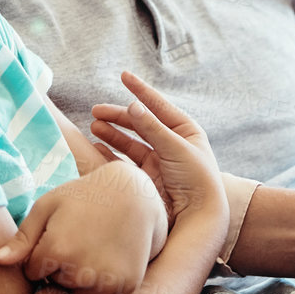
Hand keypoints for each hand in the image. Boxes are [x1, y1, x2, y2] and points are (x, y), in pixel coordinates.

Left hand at [0, 158, 167, 293]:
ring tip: (94, 244)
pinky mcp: (125, 287)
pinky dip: (103, 281)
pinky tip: (109, 254)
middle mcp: (80, 271)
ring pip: (78, 293)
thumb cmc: (85, 196)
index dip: (44, 253)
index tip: (59, 233)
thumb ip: (22, 238)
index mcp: (56, 250)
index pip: (33, 272)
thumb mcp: (49, 206)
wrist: (135, 194)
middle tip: (80, 236)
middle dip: (61, 266)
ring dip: (81, 277)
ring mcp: (105, 281)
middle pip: (56, 284)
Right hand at [89, 72, 225, 223]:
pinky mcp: (148, 179)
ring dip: (112, 133)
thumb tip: (132, 106)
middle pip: (140, 123)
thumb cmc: (196, 179)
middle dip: (118, 116)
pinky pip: (126, 162)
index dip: (140, 90)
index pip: (158, 105)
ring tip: (94, 126)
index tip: (124, 76)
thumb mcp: (176, 148)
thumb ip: (152, 128)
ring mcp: (158, 162)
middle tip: (96, 111)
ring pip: (130, 142)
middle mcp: (170, 144)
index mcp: (184, 130)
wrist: (200, 217)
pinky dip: (111, 154)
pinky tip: (97, 147)